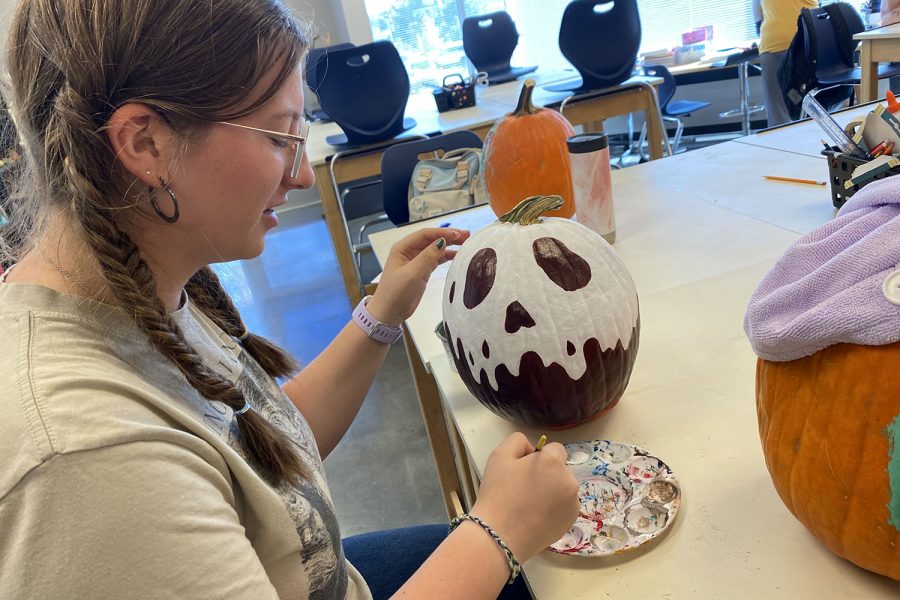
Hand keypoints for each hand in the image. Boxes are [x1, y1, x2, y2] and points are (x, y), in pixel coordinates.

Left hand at [366, 227, 468, 325]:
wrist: (389, 313)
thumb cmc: (395, 293)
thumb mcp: (412, 274)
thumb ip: (427, 257)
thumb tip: (442, 241)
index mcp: (403, 248)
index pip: (425, 234)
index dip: (442, 232)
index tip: (458, 235)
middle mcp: (410, 251)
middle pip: (431, 239)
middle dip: (449, 236)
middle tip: (467, 236)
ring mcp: (416, 261)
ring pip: (435, 249)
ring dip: (450, 246)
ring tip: (466, 244)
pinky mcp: (422, 270)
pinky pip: (436, 259)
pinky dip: (447, 257)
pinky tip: (457, 255)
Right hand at [469, 433, 578, 562]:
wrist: (499, 535)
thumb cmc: (497, 493)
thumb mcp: (499, 455)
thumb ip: (518, 441)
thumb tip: (533, 449)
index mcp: (553, 462)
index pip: (554, 449)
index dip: (538, 457)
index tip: (523, 471)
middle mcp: (569, 480)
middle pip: (559, 469)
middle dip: (546, 474)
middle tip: (523, 489)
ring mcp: (573, 502)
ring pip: (563, 488)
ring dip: (551, 490)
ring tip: (529, 506)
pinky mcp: (571, 520)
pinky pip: (564, 506)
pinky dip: (554, 508)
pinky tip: (536, 517)